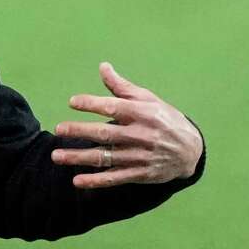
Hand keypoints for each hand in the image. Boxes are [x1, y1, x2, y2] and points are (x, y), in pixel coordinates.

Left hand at [51, 62, 201, 188]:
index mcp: (142, 113)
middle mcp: (140, 135)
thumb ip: (122, 87)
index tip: (72, 102)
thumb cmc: (165, 119)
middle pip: (105, 133)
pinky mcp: (140, 174)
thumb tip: (102, 66)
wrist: (192, 150)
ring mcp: (139, 156)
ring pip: (105, 158)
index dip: (92, 103)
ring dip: (79, 158)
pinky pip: (114, 178)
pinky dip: (96, 181)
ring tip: (56, 156)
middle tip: (58, 129)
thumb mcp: (148, 99)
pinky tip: (77, 181)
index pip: (113, 106)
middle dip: (79, 131)